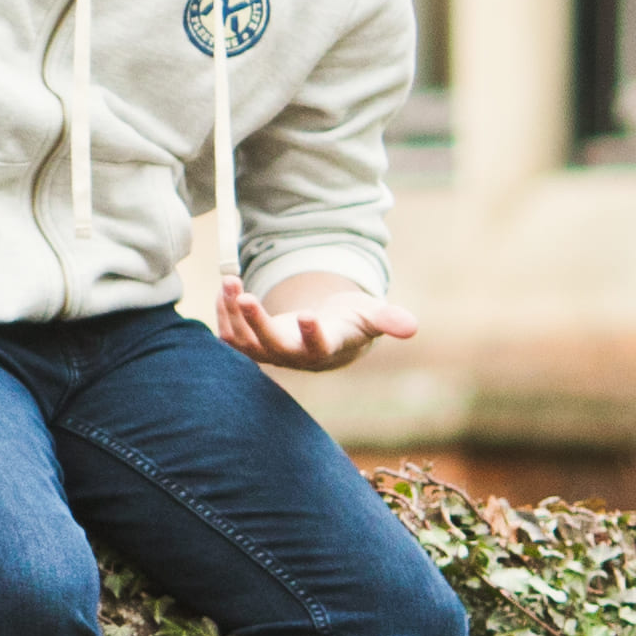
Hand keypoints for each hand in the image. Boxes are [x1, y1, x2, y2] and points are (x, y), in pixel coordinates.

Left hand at [220, 265, 412, 375]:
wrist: (327, 336)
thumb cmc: (352, 321)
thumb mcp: (372, 315)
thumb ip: (388, 319)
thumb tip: (412, 327)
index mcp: (325, 348)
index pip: (318, 346)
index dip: (312, 333)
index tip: (307, 314)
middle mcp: (294, 356)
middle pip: (271, 346)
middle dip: (256, 322)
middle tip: (244, 294)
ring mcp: (270, 353)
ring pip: (243, 341)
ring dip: (232, 312)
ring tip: (230, 280)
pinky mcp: (251, 345)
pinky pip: (230, 336)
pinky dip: (223, 313)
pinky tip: (225, 288)